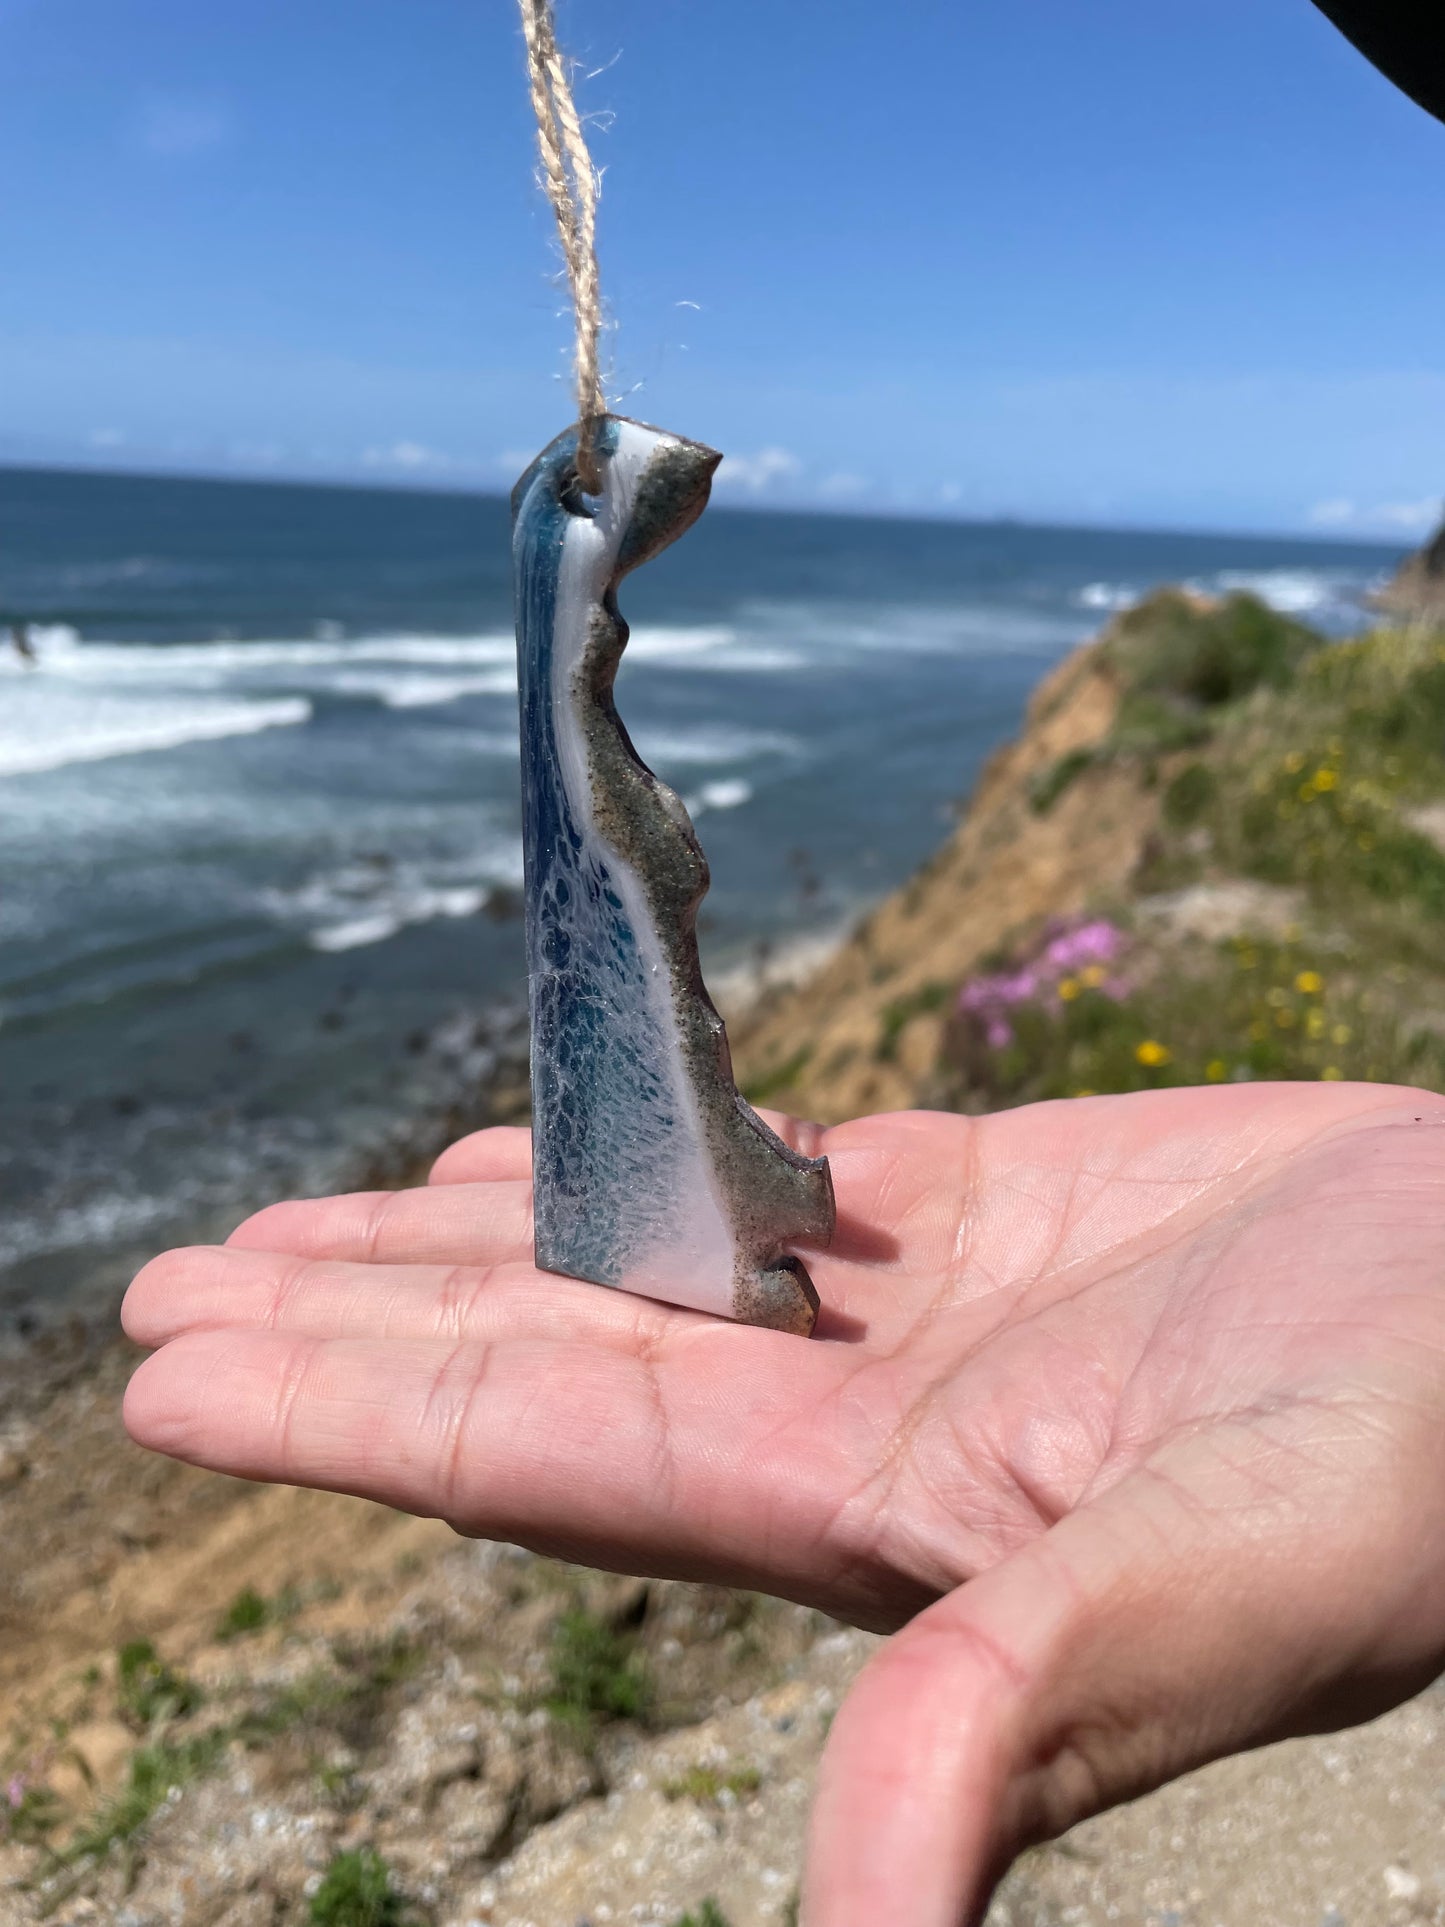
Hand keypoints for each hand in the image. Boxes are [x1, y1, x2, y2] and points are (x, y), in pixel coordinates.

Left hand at [123, 1084, 1444, 1925]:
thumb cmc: (1418, 1450)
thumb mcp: (1234, 1579)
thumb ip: (1030, 1706)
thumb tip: (866, 1919)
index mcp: (863, 1509)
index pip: (537, 1457)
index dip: (345, 1413)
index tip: (172, 1373)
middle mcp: (845, 1414)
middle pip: (533, 1362)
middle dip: (343, 1327)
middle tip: (166, 1288)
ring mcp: (903, 1302)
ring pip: (620, 1263)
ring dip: (451, 1242)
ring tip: (295, 1224)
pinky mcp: (979, 1202)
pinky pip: (754, 1171)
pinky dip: (630, 1157)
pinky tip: (531, 1157)